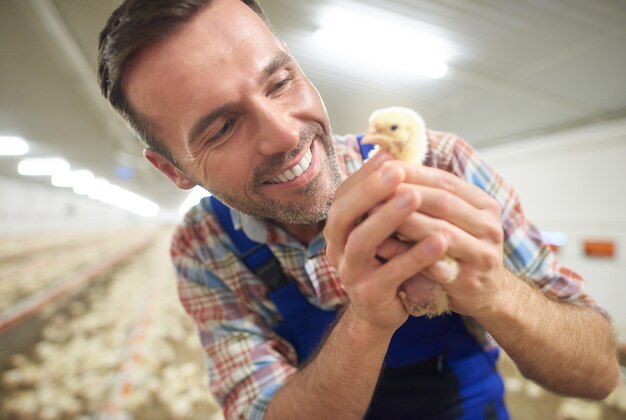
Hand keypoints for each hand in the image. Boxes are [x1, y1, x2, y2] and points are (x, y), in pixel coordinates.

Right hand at [324, 153, 448, 331]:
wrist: (379, 312)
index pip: (343, 195)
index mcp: (338, 229)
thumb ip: (382, 200)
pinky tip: (438, 241)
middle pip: (344, 215)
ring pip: (362, 243)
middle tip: (396, 171)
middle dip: (369, 191)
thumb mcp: (380, 230)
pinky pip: (392, 273)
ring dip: (387, 218)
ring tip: (413, 197)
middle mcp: (336, 249)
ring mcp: (350, 273)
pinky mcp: (369, 295)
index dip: (363, 175)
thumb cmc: (384, 262)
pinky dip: (414, 256)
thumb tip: (391, 155)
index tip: (389, 156)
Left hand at [385, 161, 506, 318]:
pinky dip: (410, 256)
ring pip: (441, 231)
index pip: (445, 180)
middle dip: (405, 194)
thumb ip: (425, 200)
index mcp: (483, 204)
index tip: (383, 168)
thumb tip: (385, 173)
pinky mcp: (471, 280)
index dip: (413, 173)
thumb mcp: (449, 220)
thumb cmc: (457, 251)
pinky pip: (437, 266)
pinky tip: (384, 249)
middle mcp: (488, 226)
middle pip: (443, 202)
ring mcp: (483, 254)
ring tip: (375, 215)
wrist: (485, 294)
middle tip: (374, 190)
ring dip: (405, 221)